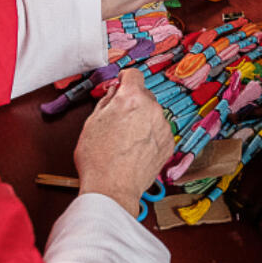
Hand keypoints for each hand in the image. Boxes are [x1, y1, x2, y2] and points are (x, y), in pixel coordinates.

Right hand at [75, 69, 174, 215]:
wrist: (112, 188)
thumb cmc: (98, 159)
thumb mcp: (92, 121)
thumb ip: (107, 101)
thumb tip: (115, 92)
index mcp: (131, 98)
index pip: (134, 74)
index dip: (125, 79)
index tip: (122, 84)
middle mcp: (152, 109)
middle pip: (144, 95)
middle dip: (133, 102)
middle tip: (118, 119)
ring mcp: (163, 127)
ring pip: (153, 114)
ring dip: (143, 119)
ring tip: (126, 139)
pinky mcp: (168, 143)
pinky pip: (160, 131)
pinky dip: (151, 135)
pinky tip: (136, 148)